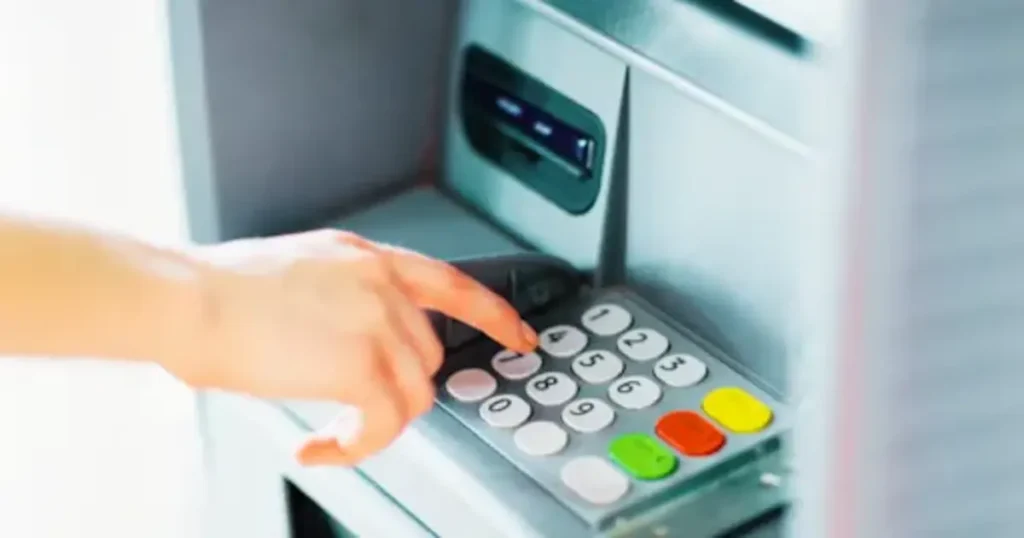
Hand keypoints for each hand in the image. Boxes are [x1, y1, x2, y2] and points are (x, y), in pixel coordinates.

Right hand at [172, 230, 537, 465]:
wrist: (184, 298)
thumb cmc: (217, 293)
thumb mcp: (296, 275)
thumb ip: (337, 301)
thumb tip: (345, 345)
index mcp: (364, 257)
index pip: (450, 283)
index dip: (494, 313)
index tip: (520, 336)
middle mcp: (380, 282)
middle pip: (427, 355)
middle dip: (396, 389)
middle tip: (352, 409)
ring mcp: (376, 320)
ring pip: (414, 394)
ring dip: (376, 423)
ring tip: (332, 433)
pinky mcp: (361, 363)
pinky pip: (385, 423)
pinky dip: (357, 447)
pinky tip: (321, 448)